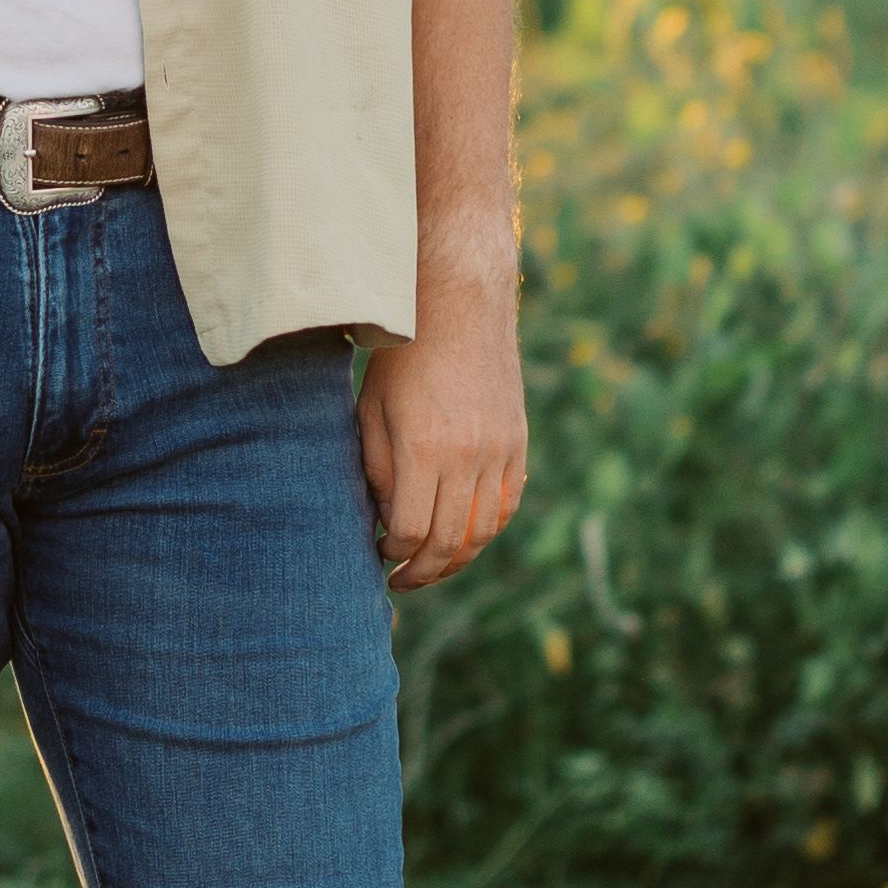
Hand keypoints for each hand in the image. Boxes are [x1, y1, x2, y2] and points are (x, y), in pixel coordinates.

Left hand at [358, 272, 527, 589]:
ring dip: (456, 559)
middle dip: (421, 571)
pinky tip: (465, 536)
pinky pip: (507, 504)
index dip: (391, 552)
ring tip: (432, 566)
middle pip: (449, 542)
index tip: (377, 552)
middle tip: (400, 581)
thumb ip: (376, 469)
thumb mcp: (371, 409)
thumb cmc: (402, 356)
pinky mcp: (517, 443)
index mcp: (422, 449)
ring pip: (483, 532)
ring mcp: (498, 452)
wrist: (460, 307)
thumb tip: (386, 520)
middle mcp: (466, 457)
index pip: (409, 530)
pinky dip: (487, 530)